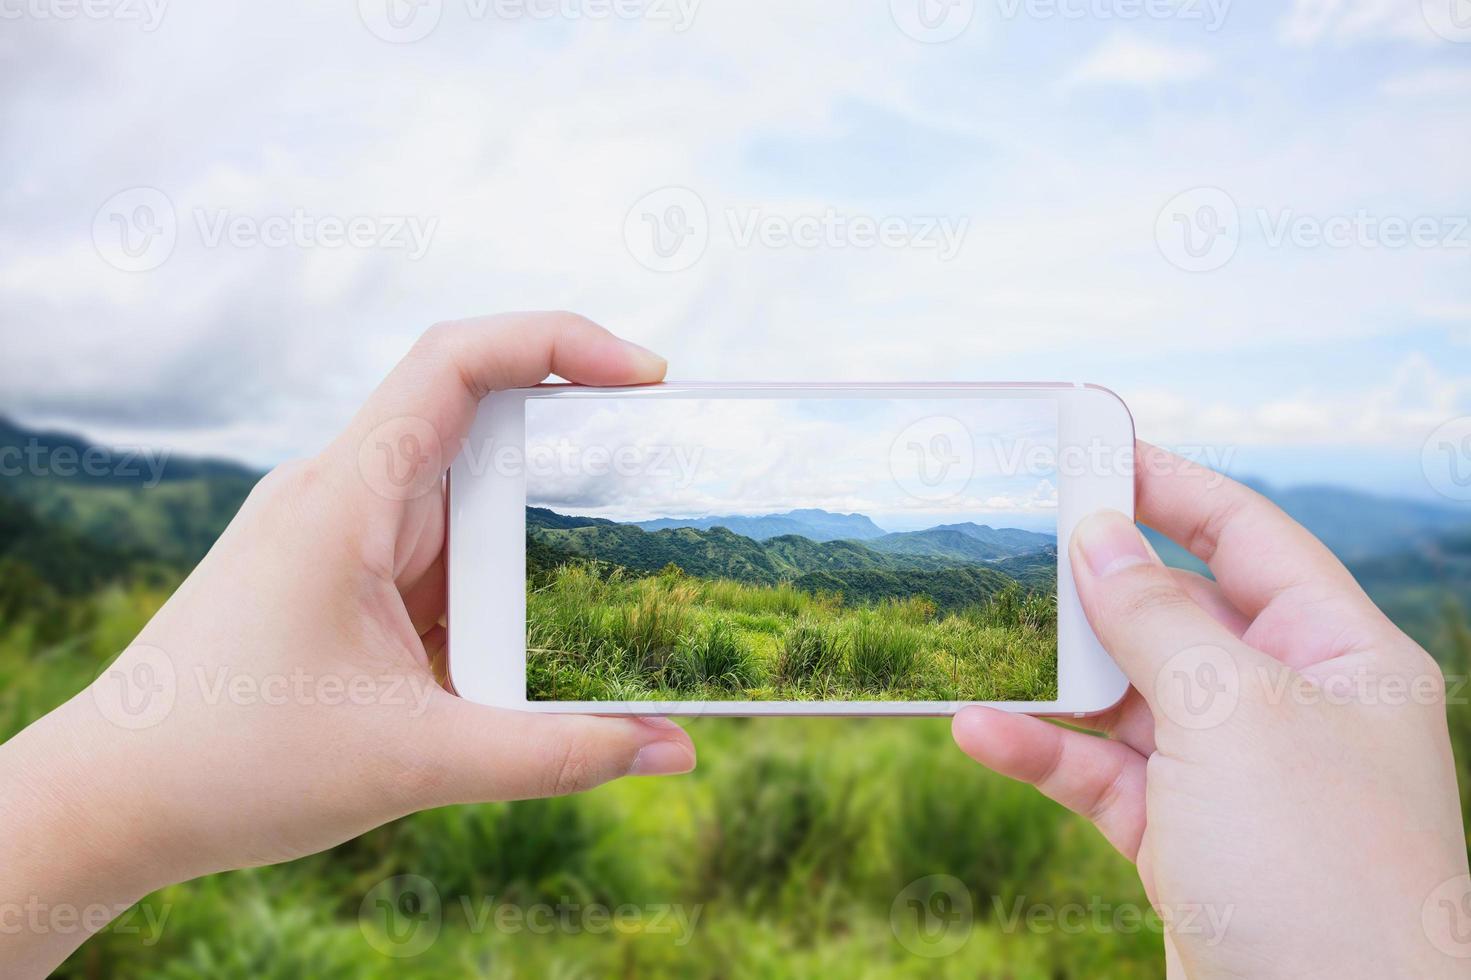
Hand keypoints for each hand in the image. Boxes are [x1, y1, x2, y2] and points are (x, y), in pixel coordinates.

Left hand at [0, 312, 696, 977]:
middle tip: (666, 483)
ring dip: (539, 537)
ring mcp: (343, 536)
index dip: (559, 341)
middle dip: (577, 450)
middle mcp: (345, 495)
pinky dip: (499, 588)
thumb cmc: (229, 766)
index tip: (648, 378)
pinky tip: (535, 643)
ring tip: (615, 587)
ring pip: (467, 500)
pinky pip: (442, 557)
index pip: (456, 361)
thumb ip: (554, 756)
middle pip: (481, 423)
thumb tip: (675, 752)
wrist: (110, 804)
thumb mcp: (416, 763)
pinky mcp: (346, 582)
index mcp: (346, 496)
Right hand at [953, 443, 1469, 976]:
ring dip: (1053, 677)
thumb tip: (1095, 534)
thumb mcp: (1229, 714)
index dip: (1170, 488)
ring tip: (979, 639)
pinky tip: (980, 732)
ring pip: (1127, 697)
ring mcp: (1235, 777)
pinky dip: (1042, 753)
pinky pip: (1101, 775)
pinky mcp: (1183, 840)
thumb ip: (1152, 617)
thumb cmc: (1315, 869)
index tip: (1089, 451)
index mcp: (1341, 655)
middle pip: (1178, 613)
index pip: (1249, 538)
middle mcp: (1291, 707)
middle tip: (1011, 538)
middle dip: (1096, 584)